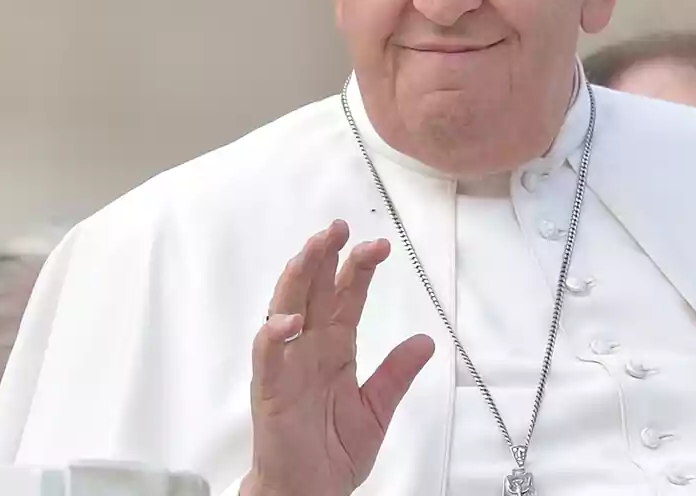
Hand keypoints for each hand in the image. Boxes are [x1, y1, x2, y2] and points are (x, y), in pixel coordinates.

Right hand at [240, 220, 434, 495]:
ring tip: (313, 248)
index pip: (345, 296)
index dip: (359, 268)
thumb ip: (397, 373)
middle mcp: (309, 349)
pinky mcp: (271, 391)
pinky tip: (291, 319)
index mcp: (335, 348)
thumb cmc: (332, 452)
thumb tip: (426, 340)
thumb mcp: (378, 408)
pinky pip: (268, 357)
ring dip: (298, 277)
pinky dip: (275, 335)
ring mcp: (287, 366)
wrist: (309, 493)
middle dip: (325, 255)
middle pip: (314, 290)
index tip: (380, 245)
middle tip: (339, 226)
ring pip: (287, 309)